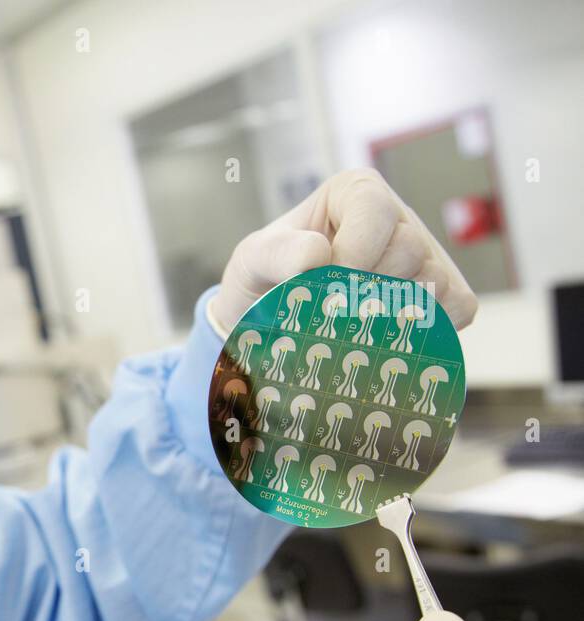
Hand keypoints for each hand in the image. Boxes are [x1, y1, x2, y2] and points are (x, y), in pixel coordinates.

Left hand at [211, 168, 479, 335]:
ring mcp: (426, 255)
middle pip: (409, 250)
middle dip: (369, 288)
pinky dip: (430, 327)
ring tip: (355, 322)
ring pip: (435, 281)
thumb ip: (278, 254)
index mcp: (356, 193)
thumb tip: (319, 256)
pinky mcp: (445, 292)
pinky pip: (459, 306)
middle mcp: (398, 219)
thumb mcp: (254, 260)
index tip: (326, 280)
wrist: (275, 317)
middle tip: (335, 309)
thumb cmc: (267, 278)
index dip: (354, 252)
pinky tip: (388, 334)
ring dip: (394, 312)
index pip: (375, 211)